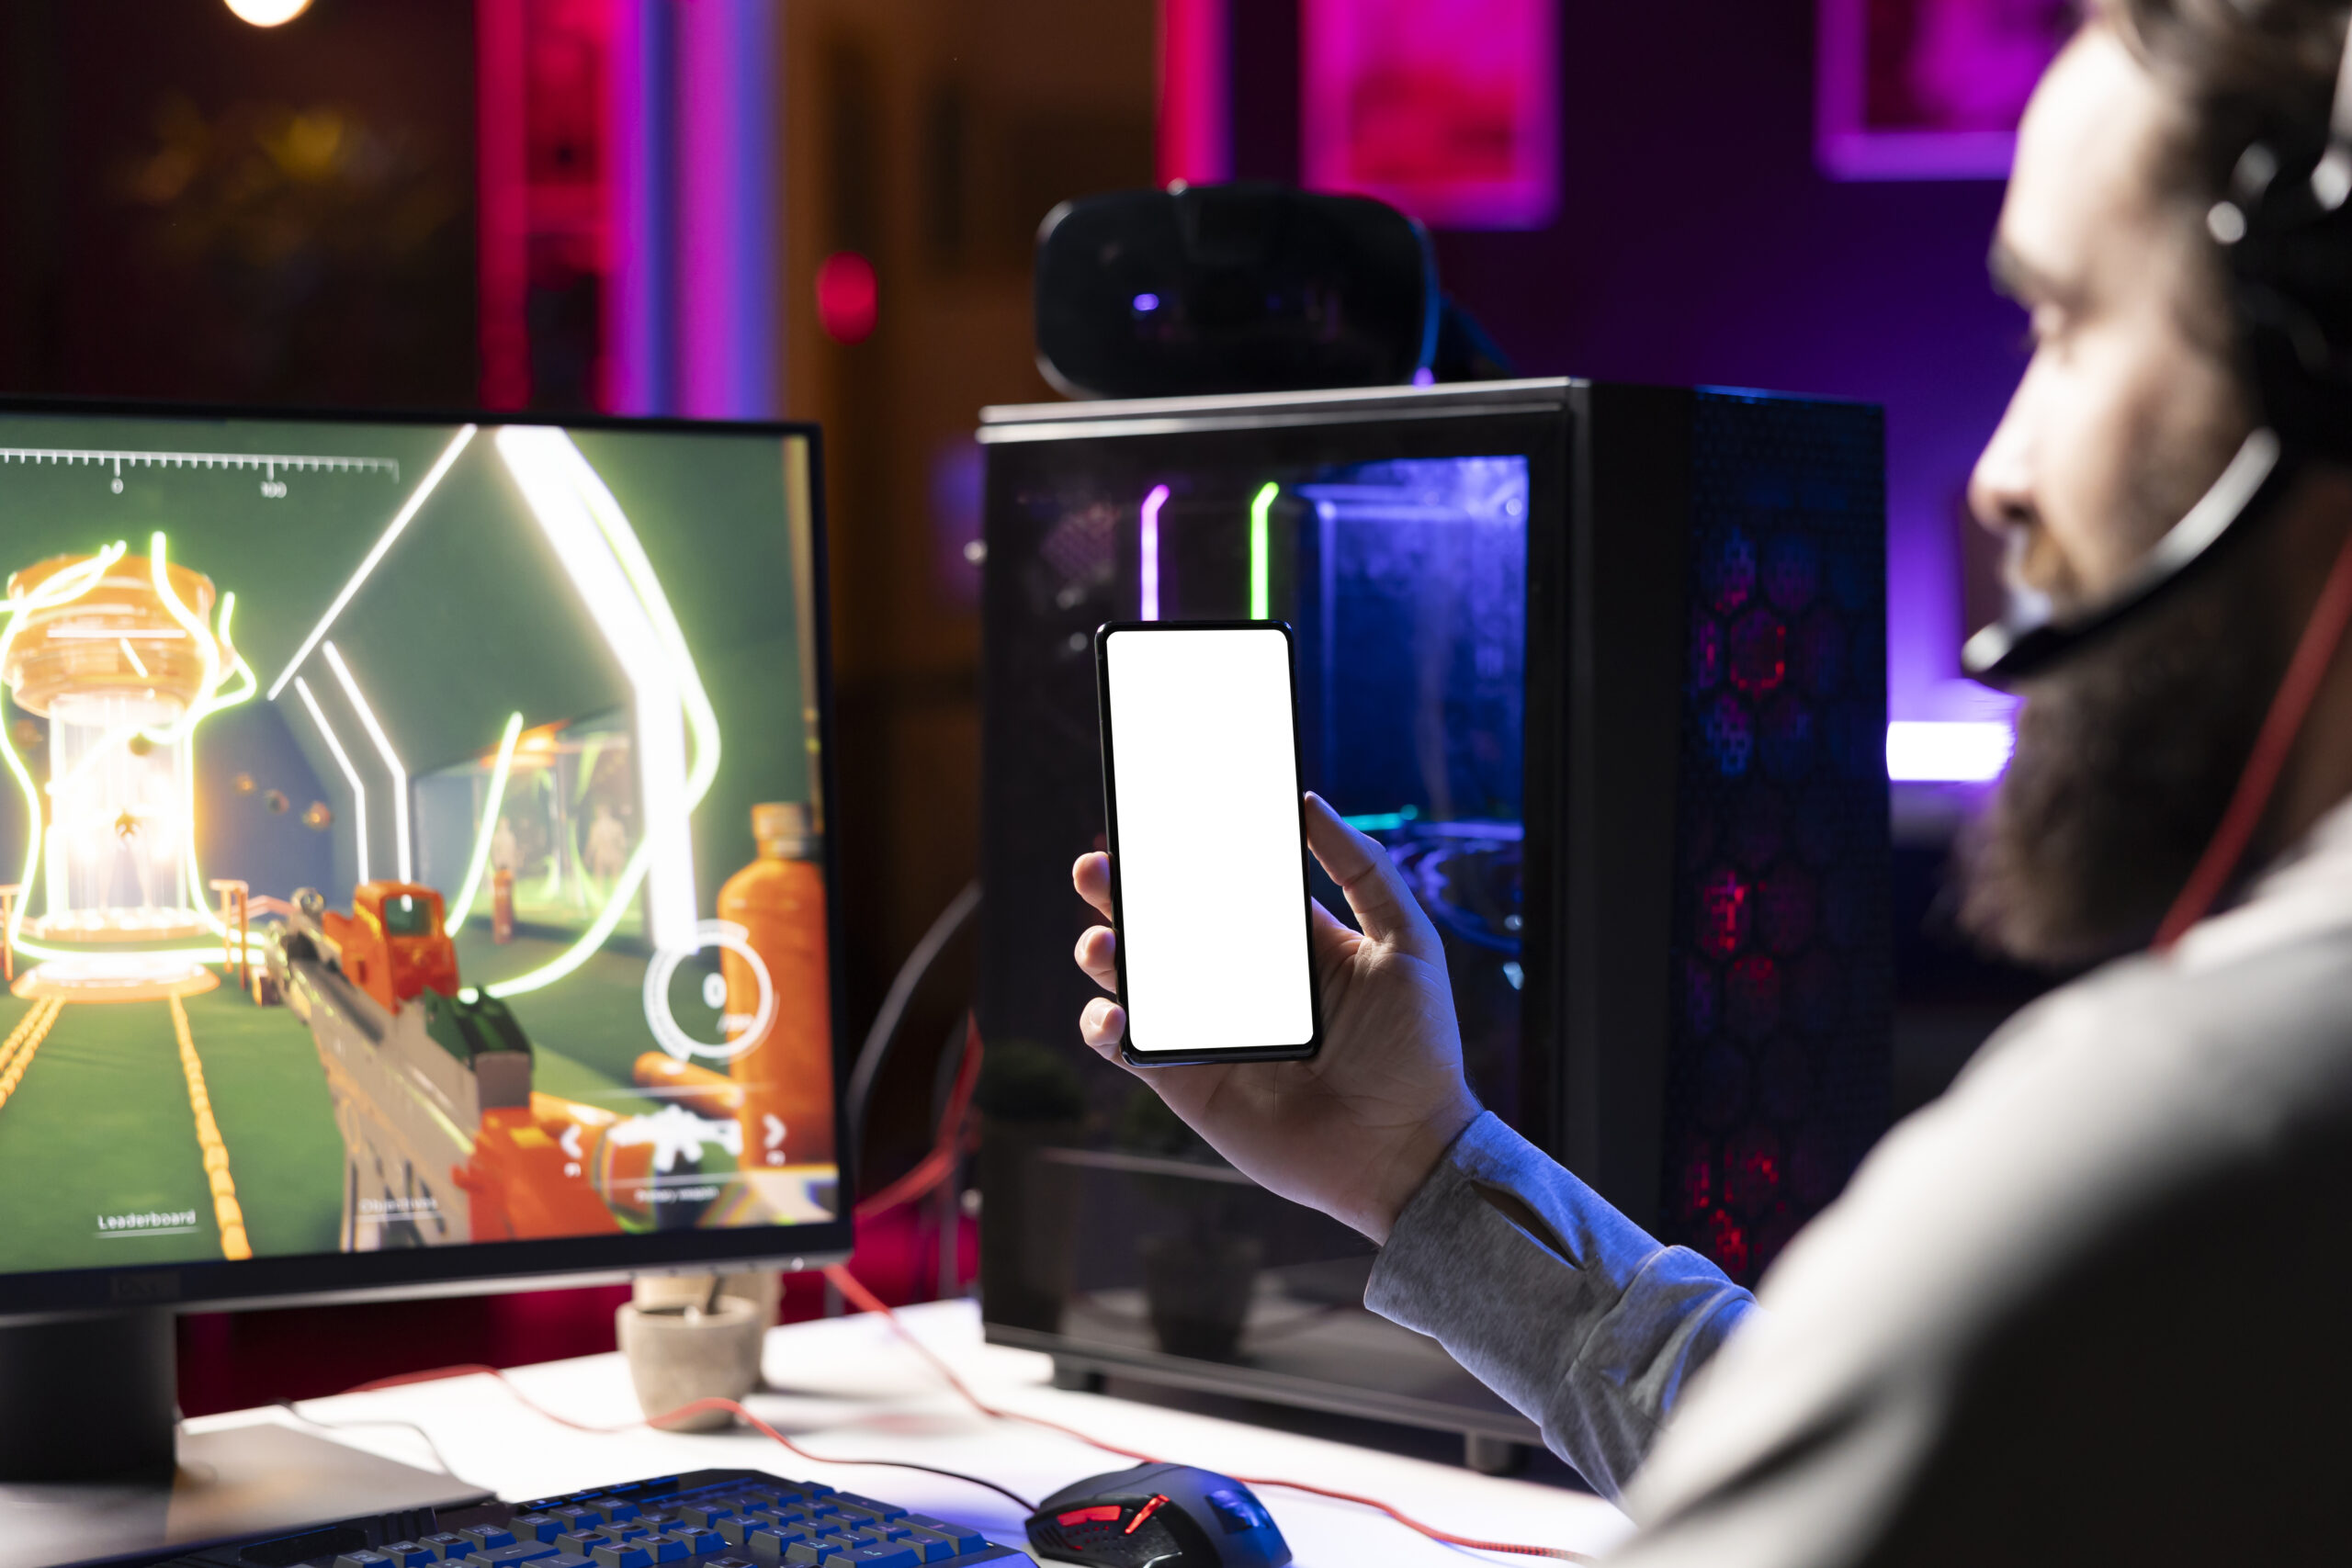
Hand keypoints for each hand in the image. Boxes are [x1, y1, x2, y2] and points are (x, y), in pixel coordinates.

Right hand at [1071, 793, 1480, 1242]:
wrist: (1406, 1150)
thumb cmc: (1418, 1048)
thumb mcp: (1407, 941)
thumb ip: (1362, 869)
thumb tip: (1306, 804)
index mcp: (1285, 943)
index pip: (1219, 885)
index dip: (1181, 854)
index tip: (1148, 818)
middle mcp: (1239, 982)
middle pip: (1162, 925)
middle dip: (1122, 893)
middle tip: (1097, 868)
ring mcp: (1207, 1031)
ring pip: (1133, 980)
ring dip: (1105, 952)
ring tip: (1106, 943)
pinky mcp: (1185, 1083)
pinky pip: (1127, 1048)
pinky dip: (1102, 1026)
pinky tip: (1113, 1013)